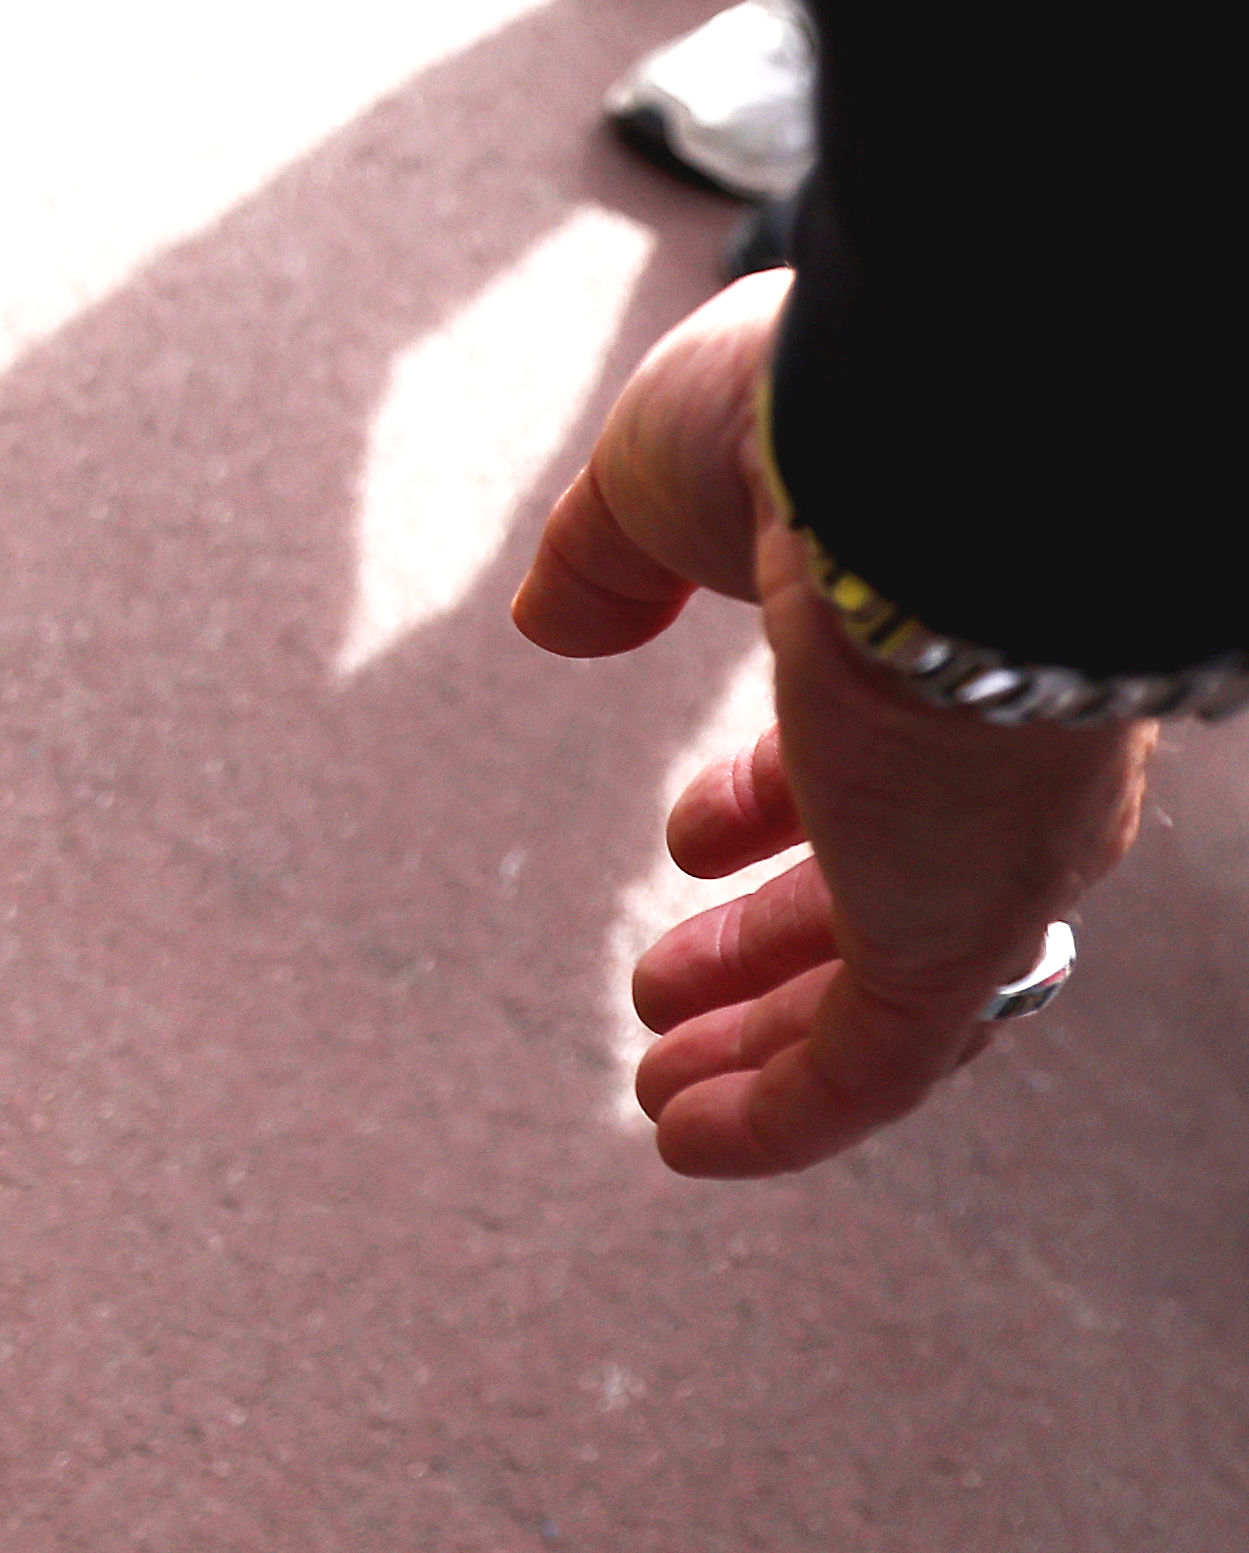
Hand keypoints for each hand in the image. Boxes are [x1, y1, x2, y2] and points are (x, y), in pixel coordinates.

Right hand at [512, 275, 1148, 1176]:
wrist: (939, 440)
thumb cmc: (817, 412)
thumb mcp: (663, 468)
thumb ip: (607, 552)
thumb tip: (556, 622)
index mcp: (944, 645)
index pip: (876, 760)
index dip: (772, 810)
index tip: (689, 839)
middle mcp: (997, 767)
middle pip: (887, 896)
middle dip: (767, 948)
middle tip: (664, 983)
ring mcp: (989, 855)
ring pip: (885, 1000)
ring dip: (759, 1046)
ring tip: (654, 1083)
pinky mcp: (957, 932)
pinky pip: (872, 1070)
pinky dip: (777, 1115)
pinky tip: (681, 1141)